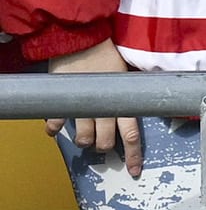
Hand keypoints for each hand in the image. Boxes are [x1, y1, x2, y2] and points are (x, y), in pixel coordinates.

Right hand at [46, 41, 139, 176]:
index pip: (132, 136)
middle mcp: (102, 109)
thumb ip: (132, 93)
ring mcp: (80, 107)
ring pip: (83, 138)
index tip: (134, 171)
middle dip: (105, 147)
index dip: (133, 156)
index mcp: (122, 103)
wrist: (81, 38)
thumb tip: (145, 101)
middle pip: (106, 142)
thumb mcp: (128, 74)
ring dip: (83, 140)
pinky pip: (55, 124)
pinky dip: (54, 129)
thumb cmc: (108, 53)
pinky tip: (55, 129)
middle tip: (103, 141)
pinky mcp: (62, 102)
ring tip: (84, 134)